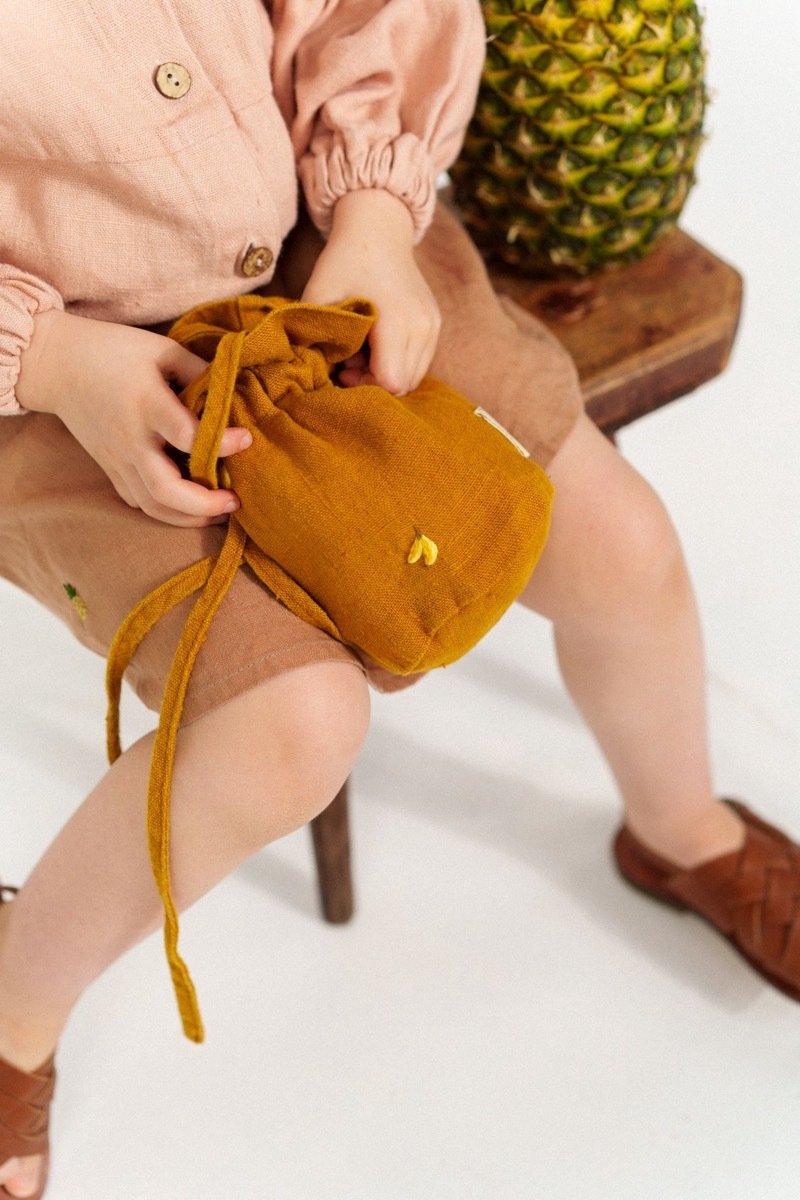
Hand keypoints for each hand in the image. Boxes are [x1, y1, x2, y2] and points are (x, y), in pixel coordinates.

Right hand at [16, 311, 250, 526]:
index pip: (187, 435)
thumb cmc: (114, 350)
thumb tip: (233, 396)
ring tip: (218, 513)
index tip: (246, 439)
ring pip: (152, 506)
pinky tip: (188, 507)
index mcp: (147, 404)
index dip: (222, 444)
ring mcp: (117, 458)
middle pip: (166, 490)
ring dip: (189, 518)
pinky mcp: (110, 468)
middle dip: (205, 505)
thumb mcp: (162, 349)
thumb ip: (200, 372)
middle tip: (234, 501)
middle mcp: (131, 439)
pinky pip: (139, 501)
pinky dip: (166, 511)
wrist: (56, 364)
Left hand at [300, 189, 440, 394]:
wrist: (378, 228)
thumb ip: (313, 338)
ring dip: (386, 375)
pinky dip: (397, 363)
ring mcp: (433, 327)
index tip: (342, 369)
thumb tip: (310, 374)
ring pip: (413, 378)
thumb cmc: (344, 262)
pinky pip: (419, 363)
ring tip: (361, 354)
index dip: (364, 385)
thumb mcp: (318, 297)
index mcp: (398, 322)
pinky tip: (376, 346)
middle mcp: (424, 328)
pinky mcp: (435, 325)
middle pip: (403, 385)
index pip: (391, 382)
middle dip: (373, 383)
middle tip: (347, 364)